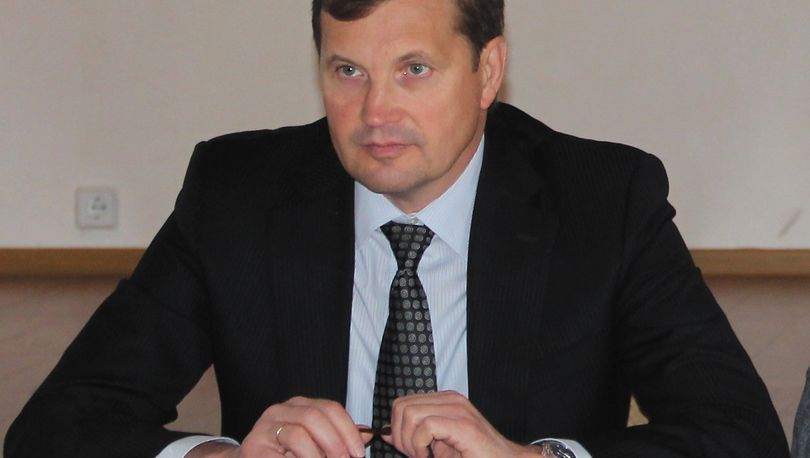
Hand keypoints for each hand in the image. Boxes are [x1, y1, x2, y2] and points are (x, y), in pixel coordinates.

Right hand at [188, 396, 371, 457]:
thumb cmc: (286, 454)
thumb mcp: (315, 443)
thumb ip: (337, 437)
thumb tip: (367, 435)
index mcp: (299, 404)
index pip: (330, 408)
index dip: (348, 429)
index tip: (359, 452)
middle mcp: (281, 409)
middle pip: (316, 417)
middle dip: (335, 443)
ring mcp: (265, 426)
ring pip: (299, 434)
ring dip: (318, 456)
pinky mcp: (255, 445)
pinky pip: (284, 452)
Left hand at [384, 391, 543, 457]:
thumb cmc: (474, 456)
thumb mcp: (436, 445)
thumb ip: (412, 435)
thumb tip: (385, 432)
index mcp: (443, 401)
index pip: (402, 403)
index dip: (396, 428)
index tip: (408, 449)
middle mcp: (450, 399)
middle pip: (401, 406)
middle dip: (399, 435)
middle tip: (415, 454)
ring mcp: (458, 409)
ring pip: (409, 414)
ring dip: (409, 442)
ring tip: (424, 456)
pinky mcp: (463, 424)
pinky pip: (424, 427)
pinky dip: (419, 447)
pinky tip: (430, 457)